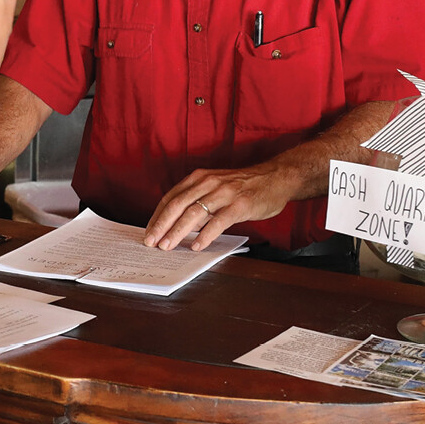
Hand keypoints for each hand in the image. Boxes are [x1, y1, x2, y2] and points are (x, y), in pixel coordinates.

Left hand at [143, 162, 301, 250]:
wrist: (276, 177)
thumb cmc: (244, 186)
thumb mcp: (216, 187)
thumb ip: (198, 201)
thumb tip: (179, 225)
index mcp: (199, 178)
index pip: (171, 198)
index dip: (157, 216)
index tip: (148, 232)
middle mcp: (208, 183)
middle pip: (177, 205)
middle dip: (161, 225)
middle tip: (151, 242)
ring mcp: (224, 193)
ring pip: (194, 213)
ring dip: (177, 231)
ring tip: (167, 246)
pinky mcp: (239, 205)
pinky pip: (218, 221)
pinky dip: (205, 235)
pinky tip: (196, 246)